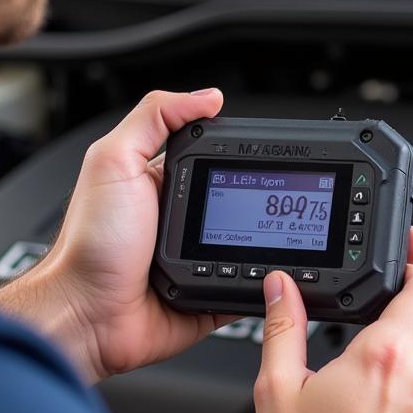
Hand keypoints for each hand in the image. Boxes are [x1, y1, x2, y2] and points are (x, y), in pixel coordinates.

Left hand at [0, 88, 412, 385]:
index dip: (265, 161)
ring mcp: (209, 262)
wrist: (83, 316)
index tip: (300, 157)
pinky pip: (257, 291)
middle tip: (330, 201)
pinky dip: (278, 286)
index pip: (233, 163)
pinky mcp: (216, 299)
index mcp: (176, 184)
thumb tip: (206, 96)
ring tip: (329, 235)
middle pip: (258, 205)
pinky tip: (298, 277)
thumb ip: (154, 118)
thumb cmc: (88, 244)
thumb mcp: (113, 162)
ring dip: (293, 244)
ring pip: (265, 248)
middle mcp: (196, 222)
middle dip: (294, 204)